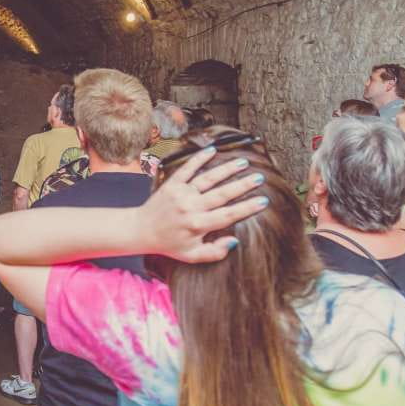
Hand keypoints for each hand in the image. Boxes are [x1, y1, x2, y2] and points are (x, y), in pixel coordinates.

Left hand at [134, 147, 268, 262]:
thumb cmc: (170, 244)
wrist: (141, 230)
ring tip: (243, 162)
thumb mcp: (192, 255)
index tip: (263, 200)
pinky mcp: (171, 184)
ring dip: (226, 169)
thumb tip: (234, 241)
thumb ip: (214, 252)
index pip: (228, 215)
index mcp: (197, 225)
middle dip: (242, 185)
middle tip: (259, 177)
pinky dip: (198, 159)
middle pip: (221, 194)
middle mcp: (190, 207)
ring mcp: (181, 193)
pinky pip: (187, 169)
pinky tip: (212, 150)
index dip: (246, 208)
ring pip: (207, 179)